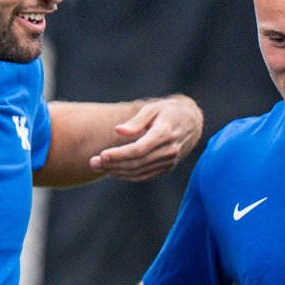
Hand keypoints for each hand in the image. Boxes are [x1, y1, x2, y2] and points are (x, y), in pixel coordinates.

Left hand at [88, 95, 202, 181]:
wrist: (192, 123)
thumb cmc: (168, 111)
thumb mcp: (153, 108)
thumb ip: (136, 121)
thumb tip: (118, 130)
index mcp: (164, 133)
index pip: (139, 149)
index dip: (119, 154)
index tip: (101, 155)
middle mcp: (169, 150)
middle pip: (137, 162)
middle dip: (113, 164)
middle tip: (92, 162)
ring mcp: (169, 161)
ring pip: (139, 171)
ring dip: (117, 171)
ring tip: (98, 166)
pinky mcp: (167, 168)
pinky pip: (145, 176)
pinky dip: (128, 176)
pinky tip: (113, 171)